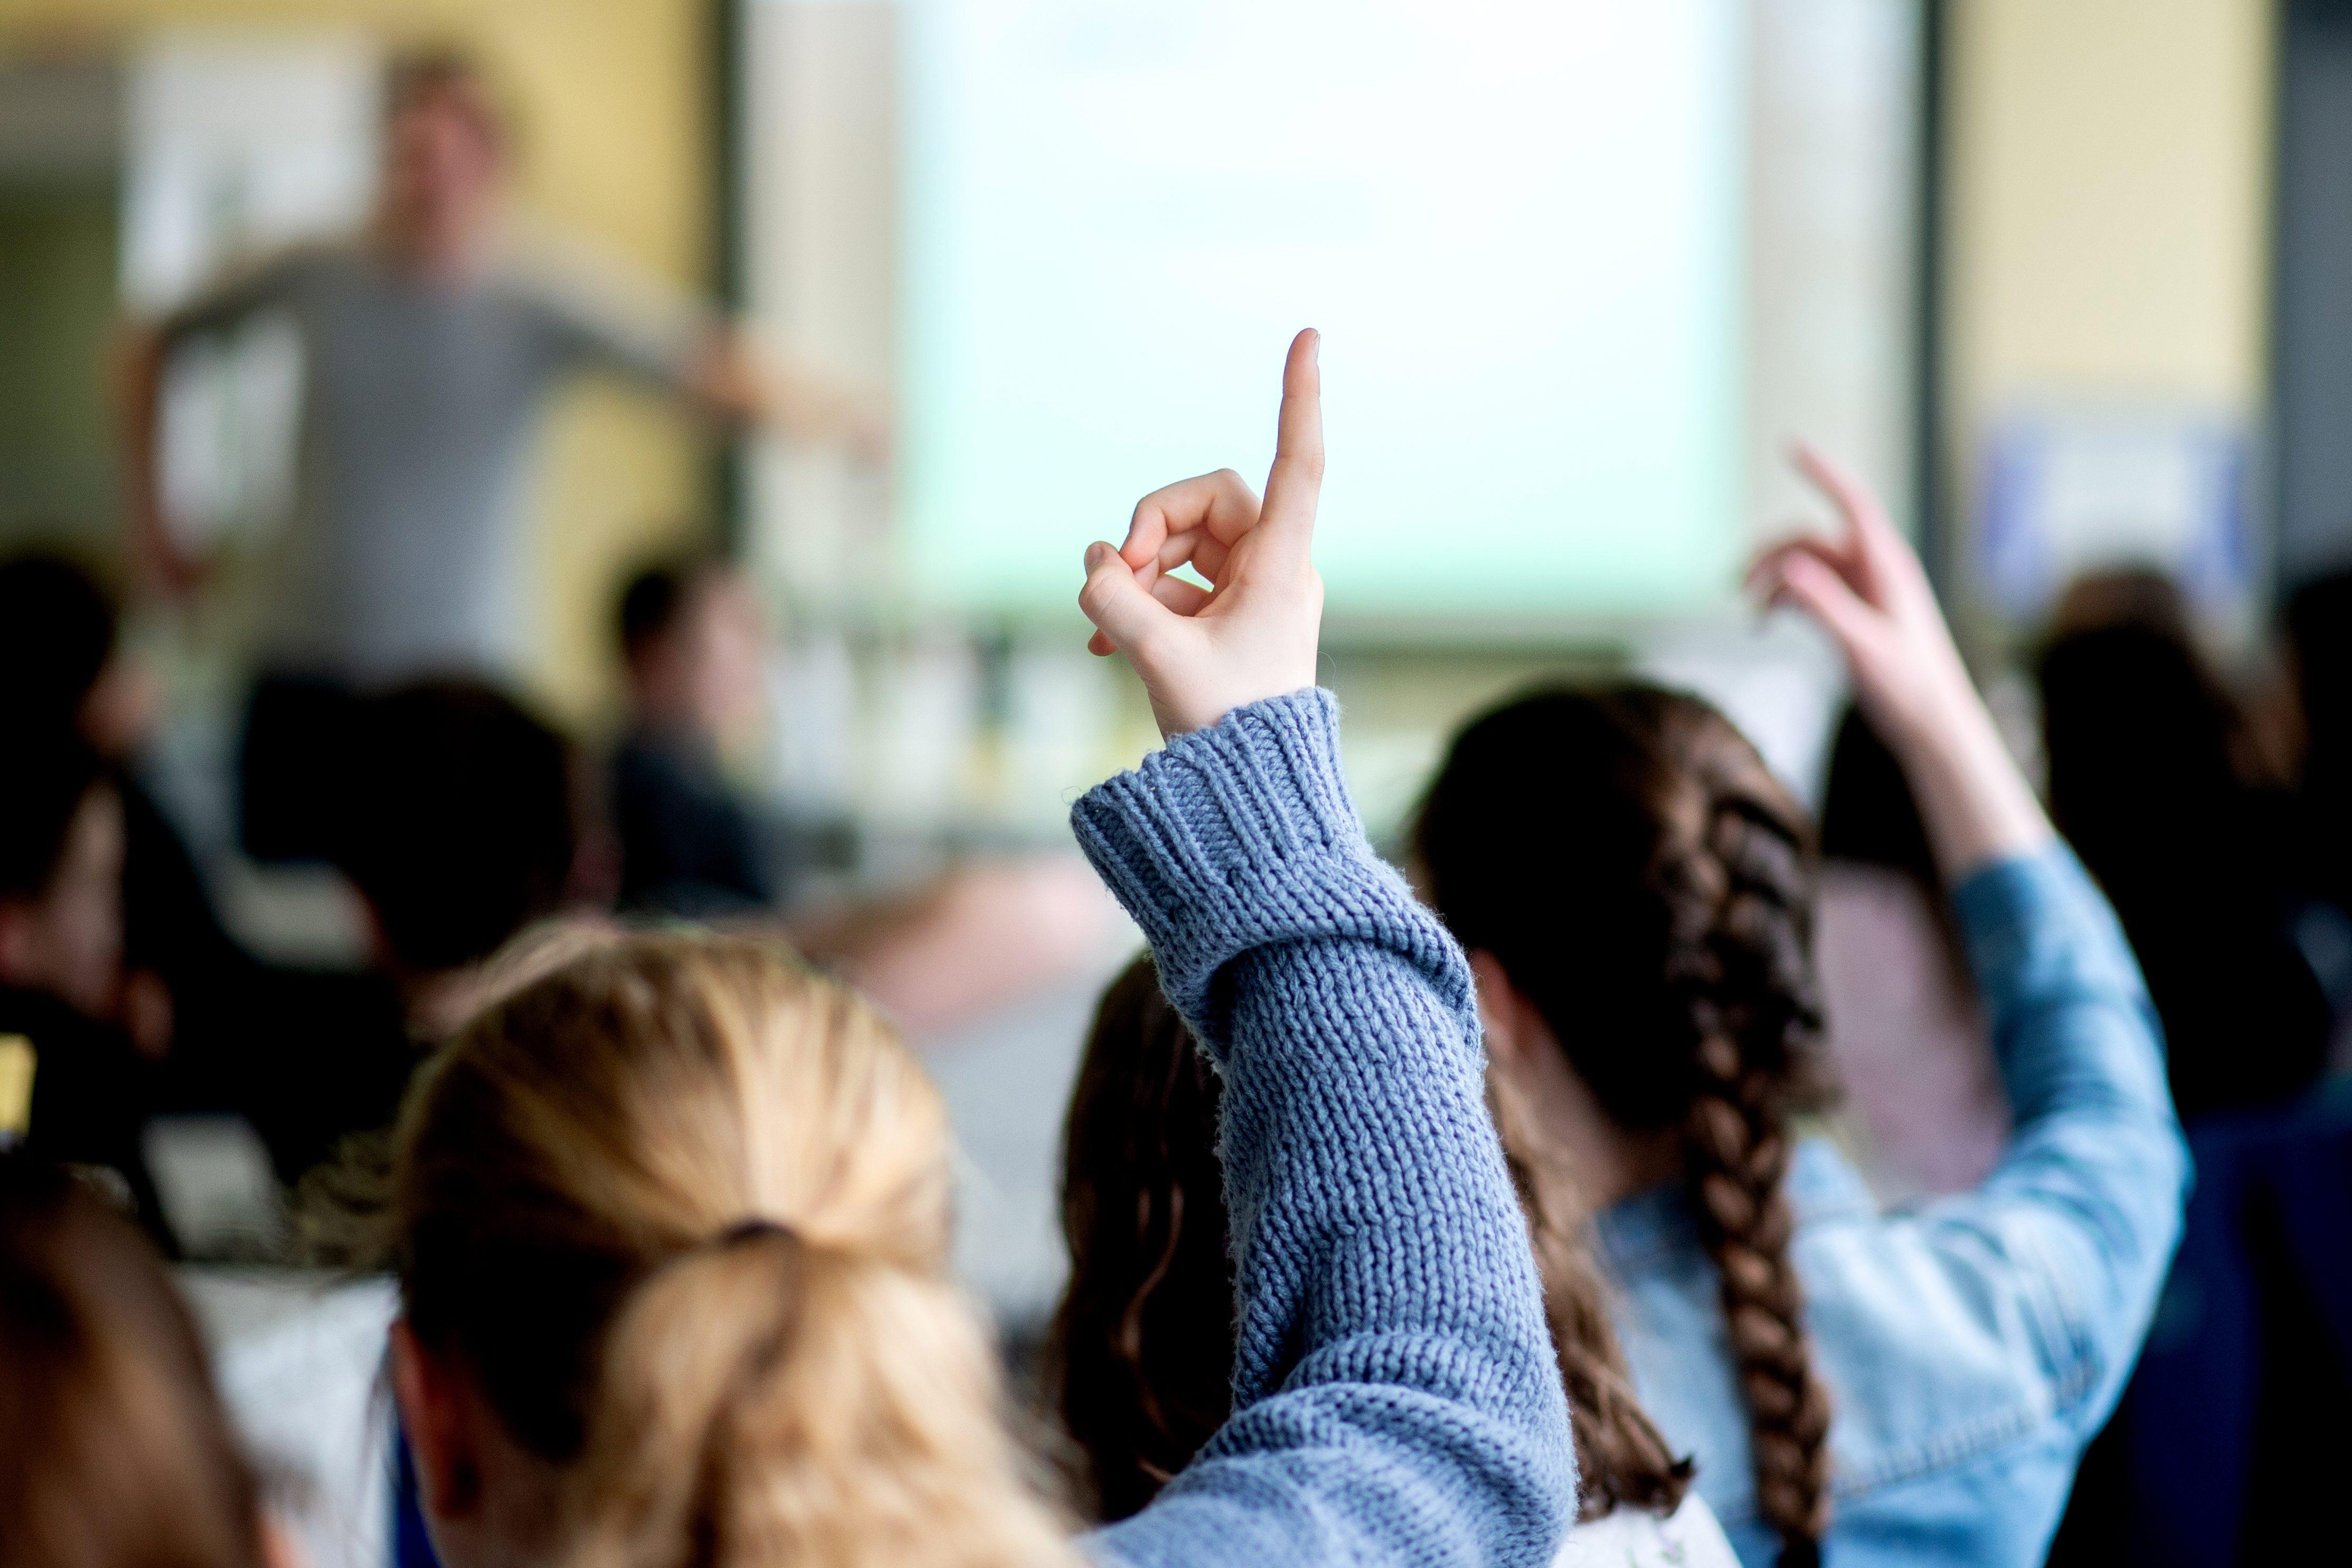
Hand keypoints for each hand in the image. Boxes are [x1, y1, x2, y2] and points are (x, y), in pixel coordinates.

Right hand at [1079, 329, 1324, 736]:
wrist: (1248, 795)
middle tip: (1121, 577)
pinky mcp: (1219, 617)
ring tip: (1108, 623)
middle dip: (1152, 528)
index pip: (1298, 464)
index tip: (1309, 336)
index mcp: (1282, 565)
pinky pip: (1170, 583)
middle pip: (1206, 499)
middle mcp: (1271, 568)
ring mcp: (1245, 592)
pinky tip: (1102, 641)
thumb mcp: (1161, 660)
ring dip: (1135, 572)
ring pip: (1180, 542)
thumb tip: (1096, 563)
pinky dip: (1135, 602)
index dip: (1301, 398)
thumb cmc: (1227, 729)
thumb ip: (1116, 600)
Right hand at [1749, 444, 2049, 875]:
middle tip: (1736, 586)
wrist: (1931, 725)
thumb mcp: (1862, 646)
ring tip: (1745, 610)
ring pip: (1806, 567)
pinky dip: (1783, 600)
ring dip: (1772, 580)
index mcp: (1886, 566)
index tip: (1790, 447)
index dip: (1822, 473)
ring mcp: (1863, 591)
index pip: (1851, 503)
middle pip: (1810, 540)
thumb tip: (1786, 570)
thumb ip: (1825, 606)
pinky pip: (1810, 592)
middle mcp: (1874, 571)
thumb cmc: (1907, 686)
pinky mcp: (1854, 614)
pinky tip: (1762, 624)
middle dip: (1770, 555)